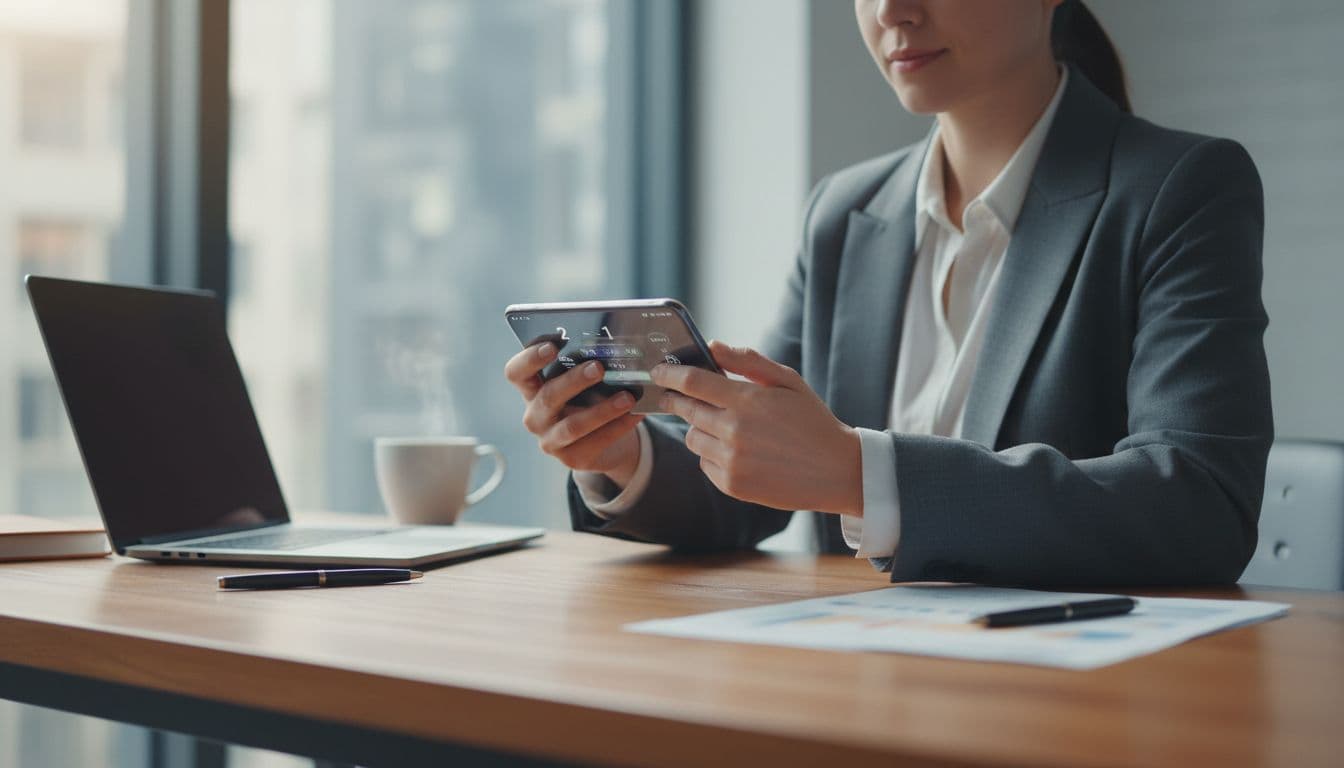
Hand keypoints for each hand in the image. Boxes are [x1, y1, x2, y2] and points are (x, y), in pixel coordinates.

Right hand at [504, 343, 644, 485]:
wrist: (600, 443)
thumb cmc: (587, 401)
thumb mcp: (580, 384)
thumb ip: (584, 368)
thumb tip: (611, 352)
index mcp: (531, 390)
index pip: (516, 373)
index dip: (529, 359)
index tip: (552, 346)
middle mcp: (535, 416)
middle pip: (548, 396)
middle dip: (574, 381)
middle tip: (598, 368)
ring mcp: (550, 440)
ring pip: (574, 425)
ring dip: (603, 410)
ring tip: (627, 398)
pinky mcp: (571, 459)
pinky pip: (596, 442)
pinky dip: (619, 426)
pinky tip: (636, 414)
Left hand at [652, 340, 862, 515]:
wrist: (836, 471)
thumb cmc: (812, 420)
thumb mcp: (788, 381)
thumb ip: (748, 361)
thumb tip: (713, 345)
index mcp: (747, 400)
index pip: (692, 382)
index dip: (670, 373)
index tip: (659, 370)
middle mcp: (734, 431)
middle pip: (686, 409)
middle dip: (676, 399)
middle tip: (675, 394)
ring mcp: (731, 461)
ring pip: (692, 438)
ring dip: (699, 427)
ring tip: (722, 425)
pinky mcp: (732, 484)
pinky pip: (704, 463)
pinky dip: (712, 454)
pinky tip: (737, 450)